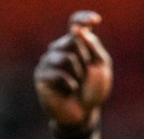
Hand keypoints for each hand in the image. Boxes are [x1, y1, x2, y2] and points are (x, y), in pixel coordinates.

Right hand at [34, 11, 112, 135]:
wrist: (84, 114)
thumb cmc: (93, 90)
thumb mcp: (101, 67)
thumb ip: (93, 46)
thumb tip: (77, 30)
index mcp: (76, 43)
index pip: (76, 22)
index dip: (84, 18)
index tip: (96, 20)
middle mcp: (59, 48)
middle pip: (73, 39)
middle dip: (86, 58)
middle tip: (86, 74)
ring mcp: (48, 61)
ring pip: (66, 57)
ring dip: (78, 73)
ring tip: (78, 84)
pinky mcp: (42, 75)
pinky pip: (58, 73)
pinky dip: (70, 83)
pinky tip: (71, 90)